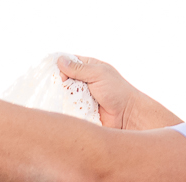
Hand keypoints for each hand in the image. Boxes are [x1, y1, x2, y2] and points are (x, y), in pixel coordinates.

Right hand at [55, 55, 179, 130]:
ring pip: (62, 94)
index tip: (61, 75)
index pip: (69, 62)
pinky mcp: (78, 111)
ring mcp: (80, 96)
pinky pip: (66, 109)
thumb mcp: (98, 74)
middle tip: (63, 88)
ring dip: (61, 96)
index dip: (61, 66)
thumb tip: (60, 60)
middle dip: (59, 83)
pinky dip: (63, 109)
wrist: (125, 115)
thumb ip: (79, 69)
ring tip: (65, 99)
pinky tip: (63, 110)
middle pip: (62, 78)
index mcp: (89, 68)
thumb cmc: (116, 91)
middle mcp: (83, 81)